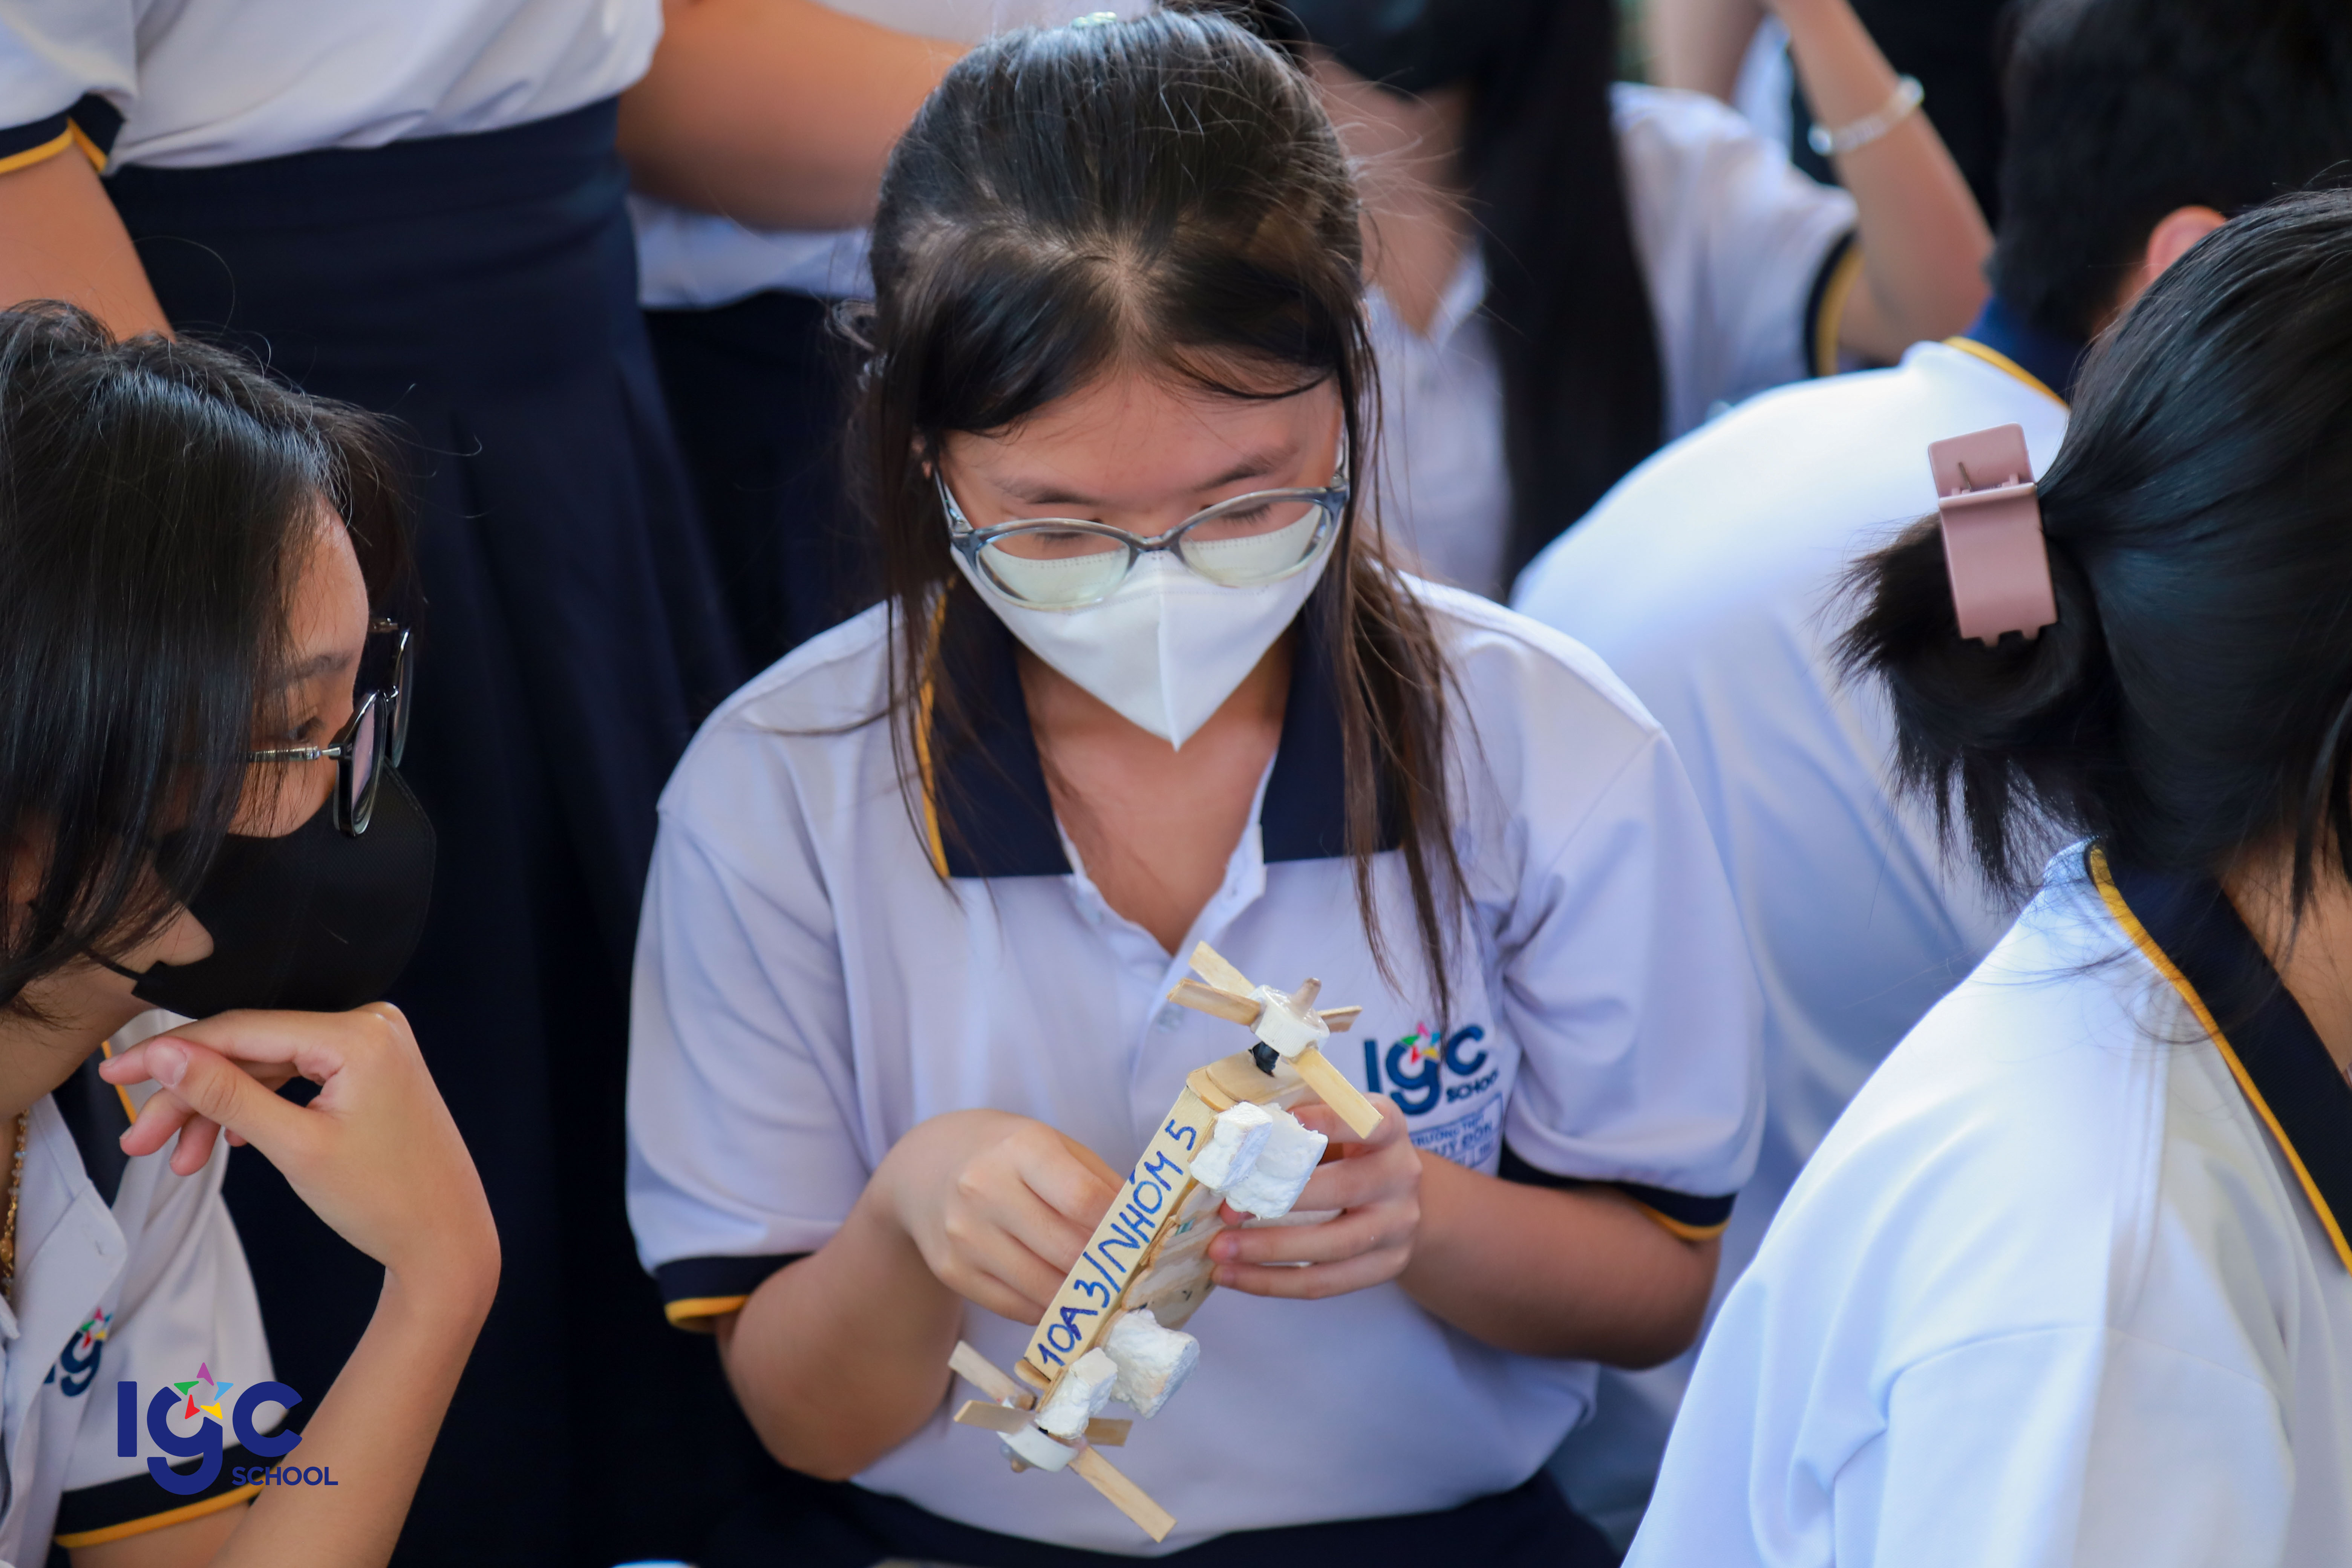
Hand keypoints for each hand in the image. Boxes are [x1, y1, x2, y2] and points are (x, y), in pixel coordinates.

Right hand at [101, 1005, 498, 1313]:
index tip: (115, 1073)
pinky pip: (297, 1079)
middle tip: (139, 1141)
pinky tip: (224, 1143)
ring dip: (217, 1110)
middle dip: (190, 1097)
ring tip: (176, 1159)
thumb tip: (165, 1052)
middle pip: (250, 1050)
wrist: (444, 1239)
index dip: (169, 1053)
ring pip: (267, 1068)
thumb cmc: (384, 1199)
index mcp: (359, 1034)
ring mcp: (373, 1047)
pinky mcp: (370, 1070)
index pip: (241, 1030)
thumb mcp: (293, 1145)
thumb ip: (225, 1094)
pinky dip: (257, 1111)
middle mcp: (371, 1026)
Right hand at [875, 1109, 1120, 1324]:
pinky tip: (1064, 1300)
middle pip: (1066, 1249)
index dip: (1118, 1230)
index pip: (1082, 1198)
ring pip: (1041, 1287)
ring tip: (1105, 1297)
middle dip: (1105, 1271)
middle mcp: (985, 1188)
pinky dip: (1047, 1309)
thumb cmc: (1008, 1155)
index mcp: (1021, 1147)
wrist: (926, 1167)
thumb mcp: (1054, 1146)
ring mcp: (964, 1234)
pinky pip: (1014, 1306)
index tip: (1143, 1247)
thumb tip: (1145, 1233)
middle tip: (1132, 1282)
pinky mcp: (952, 1270)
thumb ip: (1099, 1184)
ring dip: (1080, 1298)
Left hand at [1207, 1094, 1419, 1298]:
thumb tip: (1229, 1123)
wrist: (1396, 1194)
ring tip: (1219, 1251)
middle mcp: (1401, 1175)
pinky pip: (1326, 1282)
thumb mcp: (1333, 1119)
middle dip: (1278, 1200)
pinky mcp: (1387, 1265)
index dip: (1324, 1122)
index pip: (1364, 1122)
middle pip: (1342, 1190)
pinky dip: (1274, 1282)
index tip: (1272, 1126)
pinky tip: (1234, 1276)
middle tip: (1224, 1210)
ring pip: (1333, 1245)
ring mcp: (1398, 1225)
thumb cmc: (1347, 1147)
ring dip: (1268, 1251)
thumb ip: (1296, 1112)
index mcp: (1389, 1128)